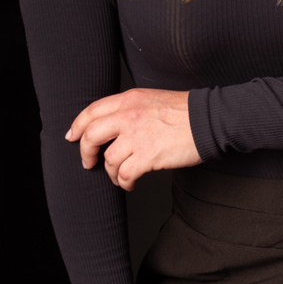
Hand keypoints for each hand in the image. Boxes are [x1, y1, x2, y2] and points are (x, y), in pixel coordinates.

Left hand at [66, 88, 199, 190]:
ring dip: (111, 173)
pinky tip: (130, 184)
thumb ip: (132, 108)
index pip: (92, 111)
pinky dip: (124, 183)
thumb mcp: (153, 99)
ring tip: (120, 177)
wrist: (210, 121)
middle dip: (86, 152)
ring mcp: (137, 136)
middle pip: (91, 135)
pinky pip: (124, 174)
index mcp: (129, 100)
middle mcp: (129, 115)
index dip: (78, 126)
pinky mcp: (148, 155)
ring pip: (109, 160)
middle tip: (89, 163)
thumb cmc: (187, 112)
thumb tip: (114, 125)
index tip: (73, 137)